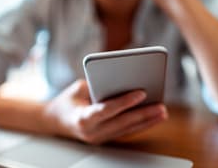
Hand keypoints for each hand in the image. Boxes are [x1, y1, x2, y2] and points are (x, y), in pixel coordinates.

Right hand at [45, 80, 167, 144]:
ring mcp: (100, 138)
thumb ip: (98, 86)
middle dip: (143, 114)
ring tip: (162, 112)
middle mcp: (92, 132)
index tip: (141, 93)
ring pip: (127, 130)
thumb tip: (122, 81)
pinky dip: (141, 124)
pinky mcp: (106, 138)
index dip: (124, 102)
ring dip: (147, 121)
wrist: (55, 121)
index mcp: (82, 119)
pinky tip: (153, 117)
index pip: (106, 110)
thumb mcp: (78, 89)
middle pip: (122, 123)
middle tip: (161, 106)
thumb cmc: (67, 101)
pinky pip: (126, 131)